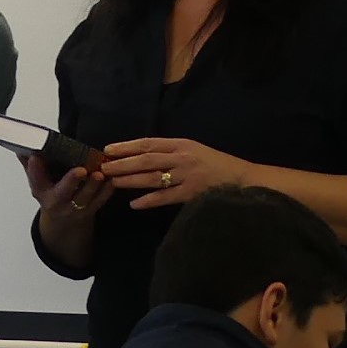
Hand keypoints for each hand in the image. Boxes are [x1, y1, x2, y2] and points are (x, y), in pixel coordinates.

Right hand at [24, 152, 111, 223]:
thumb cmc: (51, 197)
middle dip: (71, 181)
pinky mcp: (91, 210)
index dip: (34, 169)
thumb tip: (21, 147)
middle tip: (80, 170)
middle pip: (63, 192)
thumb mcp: (38, 183)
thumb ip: (32, 166)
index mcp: (42, 192)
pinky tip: (111, 178)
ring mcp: (75, 208)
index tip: (35, 157)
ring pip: (85, 197)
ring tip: (99, 173)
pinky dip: (107, 189)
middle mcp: (57, 202)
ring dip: (93, 185)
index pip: (35, 180)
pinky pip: (100, 200)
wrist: (63, 222)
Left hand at [101, 137, 252, 210]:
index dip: (127, 146)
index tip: (108, 149)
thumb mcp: (193, 150)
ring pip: (153, 177)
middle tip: (104, 166)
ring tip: (113, 182)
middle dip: (123, 162)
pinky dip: (149, 200)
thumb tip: (141, 155)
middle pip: (147, 159)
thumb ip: (171, 152)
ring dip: (131, 180)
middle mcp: (182, 157)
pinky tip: (135, 204)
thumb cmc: (215, 165)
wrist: (242, 179)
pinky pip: (166, 197)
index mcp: (181, 144)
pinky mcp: (192, 193)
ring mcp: (187, 175)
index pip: (149, 143)